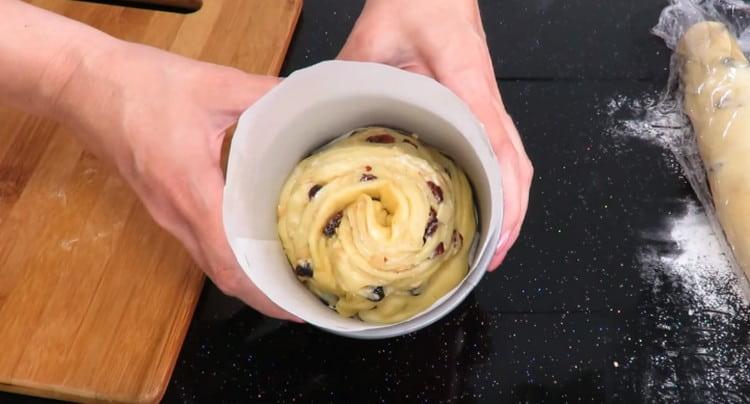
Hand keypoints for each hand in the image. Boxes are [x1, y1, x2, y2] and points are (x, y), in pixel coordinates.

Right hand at [53, 39, 300, 321]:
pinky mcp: (160, 202)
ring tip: (287, 274)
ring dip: (247, 276)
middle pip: (223, 274)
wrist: (80, 82)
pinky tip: (253, 240)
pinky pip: (198, 241)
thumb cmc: (140, 85)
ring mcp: (164, 212)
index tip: (297, 305)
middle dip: (264, 293)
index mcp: (191, 191)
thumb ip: (265, 94)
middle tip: (304, 294)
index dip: (265, 291)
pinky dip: (229, 253)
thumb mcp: (214, 84)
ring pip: (210, 261)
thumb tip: (304, 102)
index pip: (231, 262)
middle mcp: (175, 214)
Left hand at [339, 0, 532, 269]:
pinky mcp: (482, 107)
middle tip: (490, 259)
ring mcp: (489, 105)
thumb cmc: (416, 4)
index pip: (494, 144)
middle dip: (510, 216)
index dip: (502, 194)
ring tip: (493, 246)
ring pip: (516, 163)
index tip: (495, 232)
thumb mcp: (371, 43)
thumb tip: (315, 123)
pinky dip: (503, 184)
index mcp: (467, 82)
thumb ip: (349, 83)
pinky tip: (488, 206)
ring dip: (511, 204)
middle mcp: (487, 99)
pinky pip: (503, 150)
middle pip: (516, 166)